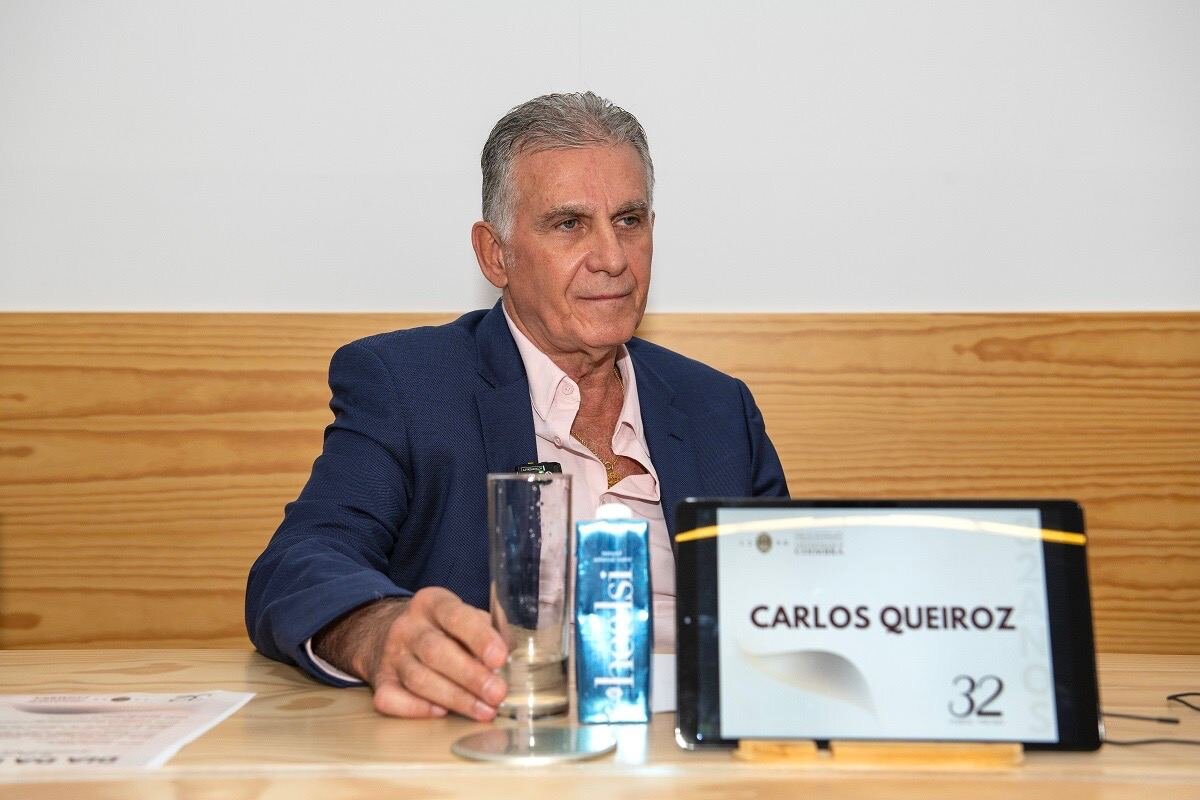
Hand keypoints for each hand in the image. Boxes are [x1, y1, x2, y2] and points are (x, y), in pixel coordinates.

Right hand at [313, 588, 508, 720]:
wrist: (384, 632)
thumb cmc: (440, 628)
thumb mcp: (463, 616)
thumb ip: (488, 630)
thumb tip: (512, 652)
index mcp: (432, 603)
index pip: (455, 616)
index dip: (479, 638)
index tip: (500, 658)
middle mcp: (407, 627)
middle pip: (436, 651)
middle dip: (470, 676)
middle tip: (497, 693)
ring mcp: (390, 655)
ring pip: (419, 679)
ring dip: (455, 699)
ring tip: (484, 711)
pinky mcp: (380, 681)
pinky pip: (392, 699)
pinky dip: (416, 709)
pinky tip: (441, 713)